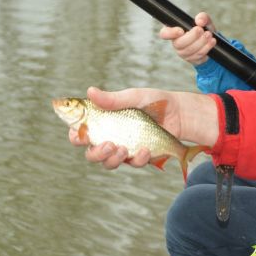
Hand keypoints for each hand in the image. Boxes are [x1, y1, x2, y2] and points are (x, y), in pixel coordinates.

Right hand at [74, 86, 219, 169]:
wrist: (179, 113)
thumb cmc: (153, 101)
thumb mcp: (133, 97)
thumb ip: (112, 99)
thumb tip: (90, 91)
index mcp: (102, 122)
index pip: (79, 132)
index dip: (75, 135)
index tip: (80, 134)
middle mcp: (109, 138)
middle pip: (90, 154)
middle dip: (95, 153)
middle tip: (107, 144)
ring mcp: (123, 149)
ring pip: (108, 163)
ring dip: (112, 159)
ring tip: (123, 148)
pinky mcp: (139, 157)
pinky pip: (133, 163)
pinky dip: (138, 158)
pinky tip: (146, 149)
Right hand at [159, 12, 216, 65]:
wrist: (211, 41)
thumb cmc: (203, 29)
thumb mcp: (204, 21)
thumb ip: (202, 17)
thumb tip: (200, 21)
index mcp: (174, 32)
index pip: (164, 34)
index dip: (170, 33)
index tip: (181, 30)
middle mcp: (176, 43)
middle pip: (179, 43)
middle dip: (192, 36)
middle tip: (201, 30)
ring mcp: (183, 53)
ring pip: (190, 50)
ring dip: (201, 42)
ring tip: (209, 35)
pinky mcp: (192, 59)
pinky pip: (198, 56)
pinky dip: (206, 48)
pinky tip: (211, 42)